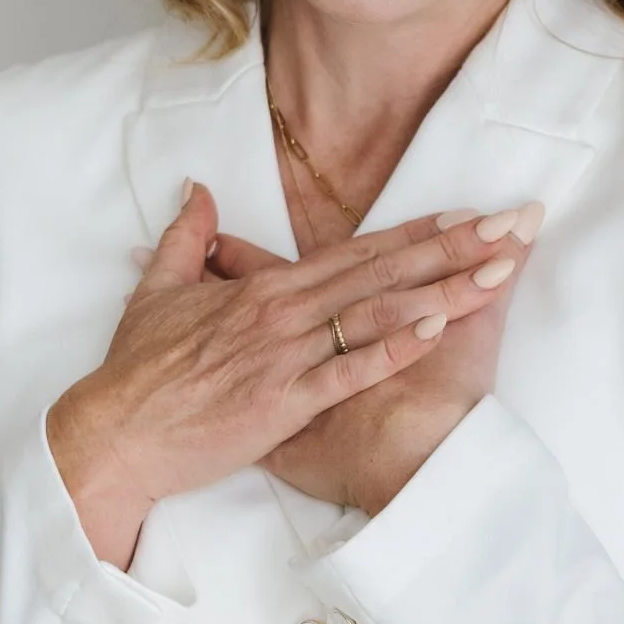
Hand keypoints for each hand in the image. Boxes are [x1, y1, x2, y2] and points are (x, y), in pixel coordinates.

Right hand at [45, 183, 536, 567]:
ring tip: (497, 270)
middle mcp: (282, 312)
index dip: (415, 232)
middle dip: (451, 249)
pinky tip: (434, 330)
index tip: (467, 215)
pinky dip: (391, 349)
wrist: (113, 433)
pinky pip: (347, 369)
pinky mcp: (281, 401)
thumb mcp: (160, 290)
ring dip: (441, 291)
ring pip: (375, 313)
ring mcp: (284, 355)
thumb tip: (197, 191)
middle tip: (510, 226)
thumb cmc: (137, 371)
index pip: (354, 251)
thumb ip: (188, 238)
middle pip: (381, 271)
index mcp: (263, 288)